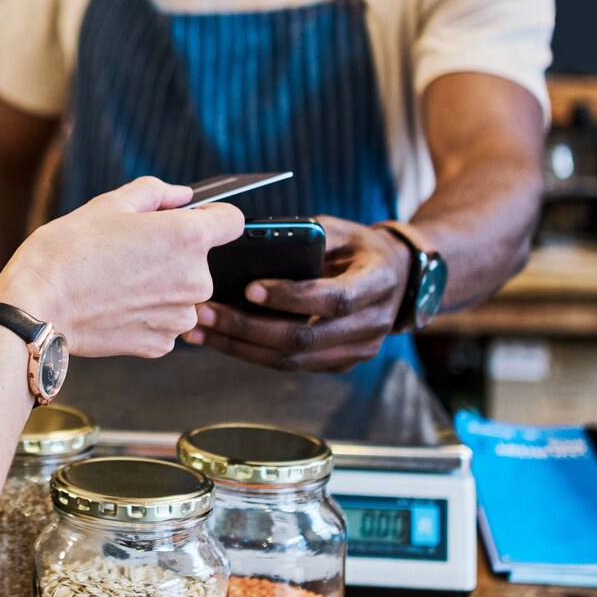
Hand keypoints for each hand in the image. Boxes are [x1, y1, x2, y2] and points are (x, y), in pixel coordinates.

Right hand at [0, 177, 243, 358]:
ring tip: (117, 280)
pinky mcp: (161, 344)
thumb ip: (156, 193)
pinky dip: (147, 313)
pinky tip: (115, 304)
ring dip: (161, 286)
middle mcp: (195, 280)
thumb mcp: (109, 204)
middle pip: (201, 259)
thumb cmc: (67, 252)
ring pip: (183, 293)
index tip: (188, 219)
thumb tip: (182, 196)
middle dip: (173, 253)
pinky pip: (165, 320)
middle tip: (128, 251)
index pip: (232, 220)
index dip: (210, 216)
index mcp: (188, 238)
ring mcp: (180, 317)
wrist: (37, 307)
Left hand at [182, 216, 410, 372]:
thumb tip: (250, 239)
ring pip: (292, 360)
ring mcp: (356, 351)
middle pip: (304, 338)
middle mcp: (371, 325)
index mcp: (378, 284)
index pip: (334, 299)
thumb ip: (306, 236)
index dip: (291, 297)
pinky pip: (290, 365)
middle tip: (205, 312)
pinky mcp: (337, 364)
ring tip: (199, 331)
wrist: (397, 280)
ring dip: (240, 348)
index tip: (249, 287)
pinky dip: (251, 354)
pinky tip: (219, 340)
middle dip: (248, 328)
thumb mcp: (341, 230)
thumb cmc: (359, 248)